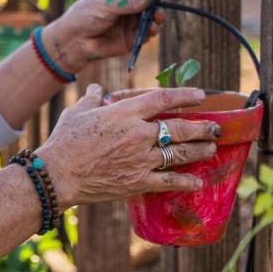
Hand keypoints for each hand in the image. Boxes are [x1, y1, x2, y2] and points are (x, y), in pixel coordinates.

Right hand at [37, 84, 219, 206]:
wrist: (57, 175)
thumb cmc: (64, 141)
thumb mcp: (77, 112)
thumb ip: (93, 98)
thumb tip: (98, 89)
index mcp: (125, 113)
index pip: (163, 99)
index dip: (185, 95)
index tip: (200, 95)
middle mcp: (138, 134)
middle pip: (180, 128)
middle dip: (202, 127)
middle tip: (215, 127)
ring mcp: (141, 160)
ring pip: (180, 153)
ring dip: (199, 150)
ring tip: (211, 148)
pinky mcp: (137, 182)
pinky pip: (169, 181)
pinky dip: (186, 182)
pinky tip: (198, 182)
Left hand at [39, 0, 180, 73]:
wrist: (74, 40)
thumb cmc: (85, 15)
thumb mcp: (107, 4)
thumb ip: (130, 2)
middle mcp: (133, 2)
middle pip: (156, 0)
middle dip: (162, 4)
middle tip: (161, 10)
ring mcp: (134, 20)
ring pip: (154, 17)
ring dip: (157, 18)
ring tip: (155, 20)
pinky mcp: (133, 37)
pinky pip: (147, 33)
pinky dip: (151, 32)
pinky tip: (150, 31)